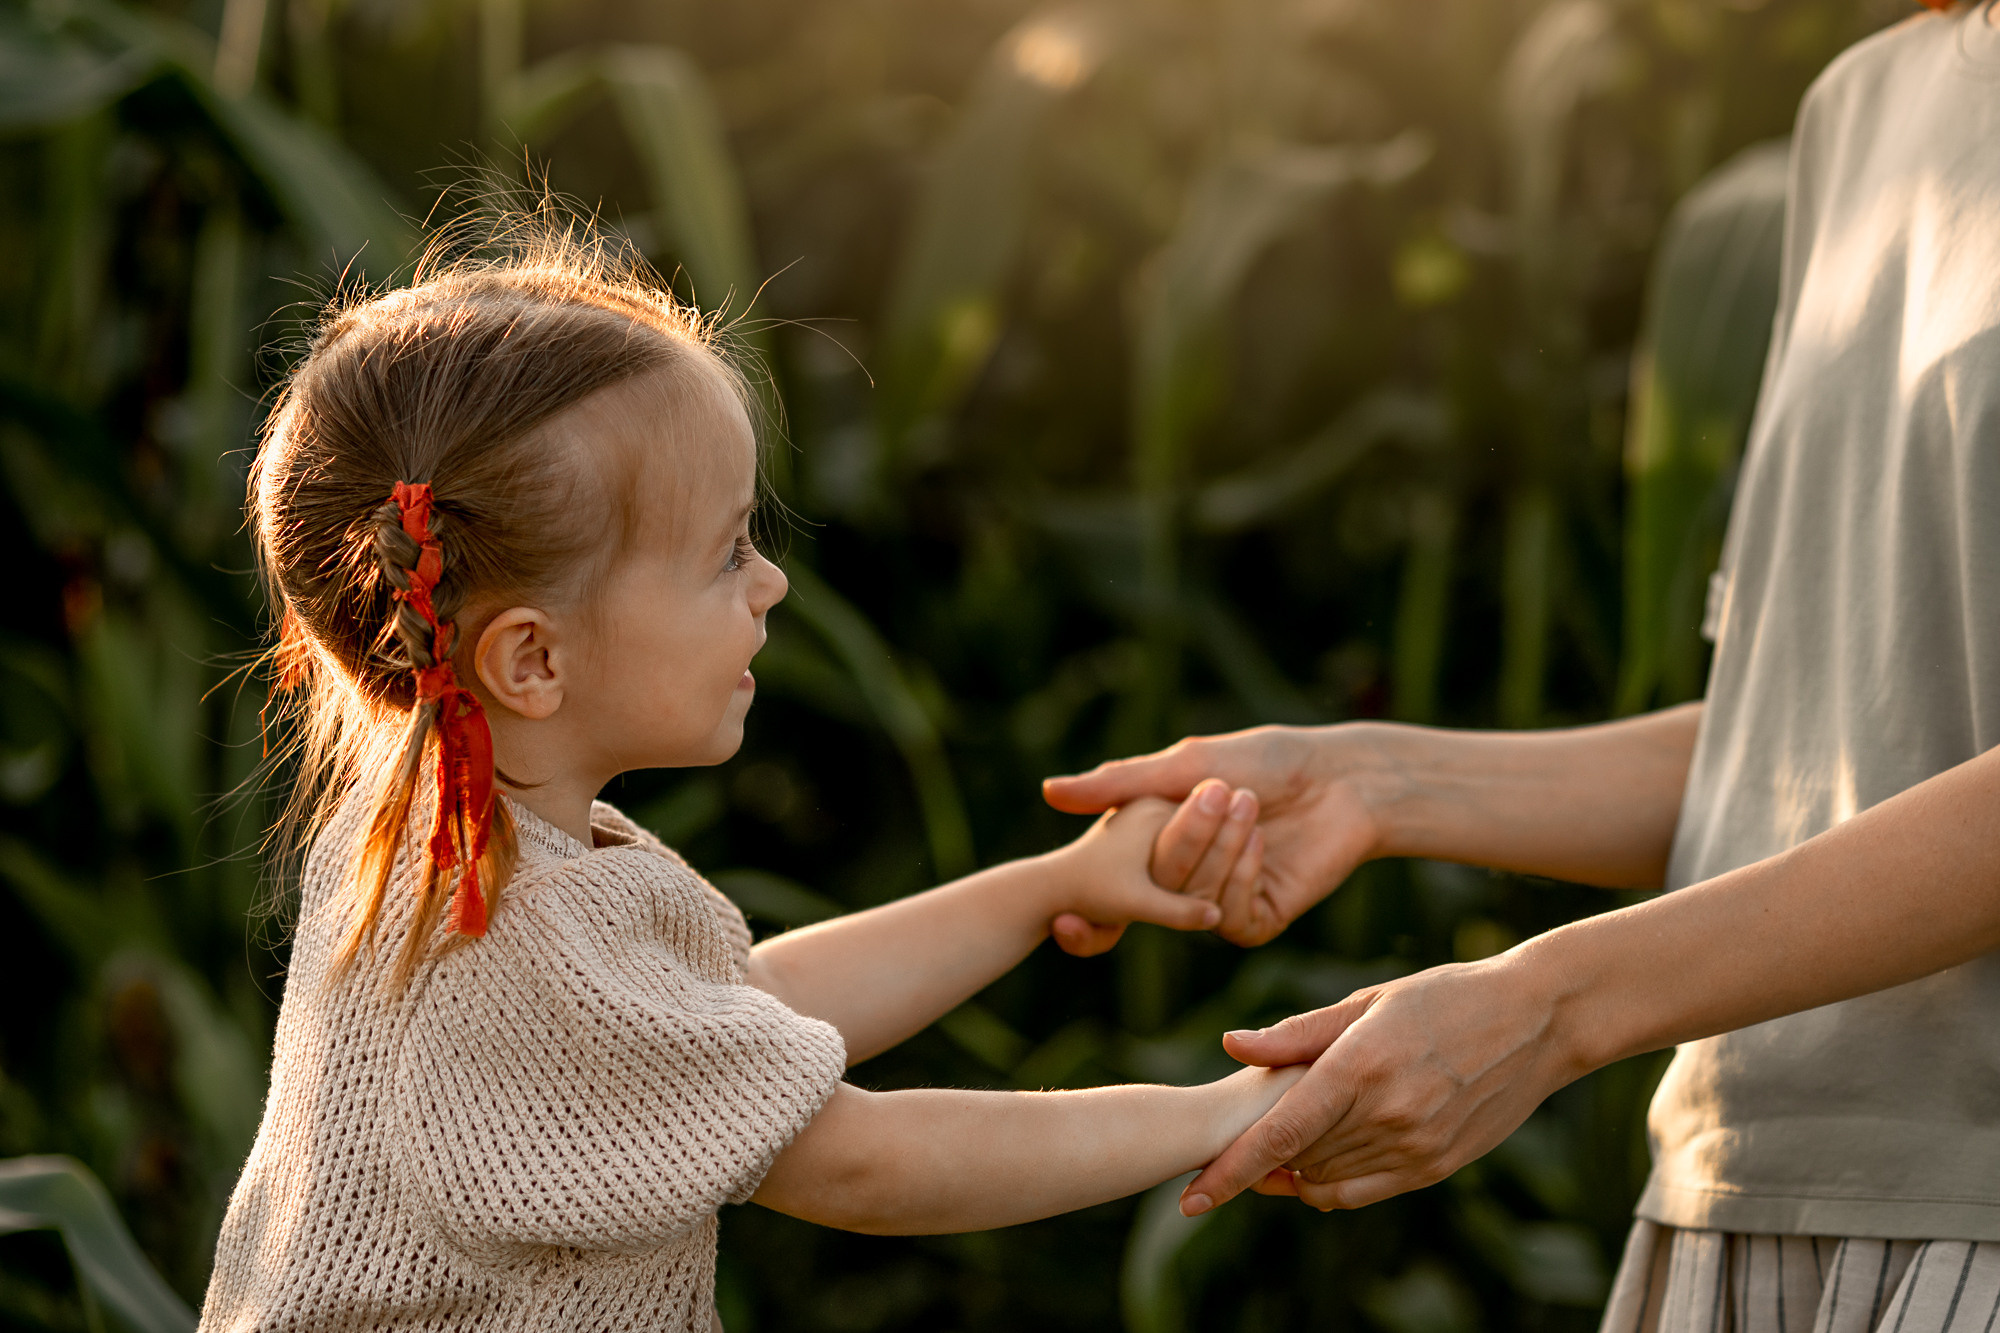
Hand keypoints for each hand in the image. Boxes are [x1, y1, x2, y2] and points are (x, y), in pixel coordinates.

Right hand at [1045, 725, 1393, 945]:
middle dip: (1179, 843)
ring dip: (1219, 851)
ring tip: (1248, 804)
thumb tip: (1048, 792)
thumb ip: (1120, 782)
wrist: (1341, 779)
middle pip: (1156, 883)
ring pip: (1193, 901)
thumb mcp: (1187, 764)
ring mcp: (1224, 900)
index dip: (1096, 888)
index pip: (1118, 873)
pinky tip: (1263, 845)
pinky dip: (1241, 879)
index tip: (1066, 907)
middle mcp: (1190, 875)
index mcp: (1165, 838)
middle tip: (1208, 797)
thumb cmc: (1266, 759)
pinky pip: (1231, 918)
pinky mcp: (1260, 918)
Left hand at [1178, 950, 1582, 1215]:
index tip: (1192, 1197)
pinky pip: (1364, 1192)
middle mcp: (1388, 1114)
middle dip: (1254, 1164)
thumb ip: (1297, 1033)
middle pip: (1297, 1160)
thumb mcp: (1368, 1001)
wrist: (1536, 1020)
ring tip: (1268, 1154)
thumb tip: (1231, 1046)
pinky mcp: (1437, 1166)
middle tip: (1220, 1157)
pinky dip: (1329, 1187)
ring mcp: (1416, 1146)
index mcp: (1361, 1066)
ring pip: (1327, 1180)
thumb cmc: (1444, 996)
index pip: (1280, 1134)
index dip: (1231, 1171)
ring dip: (1290, 1173)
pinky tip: (1310, 1169)